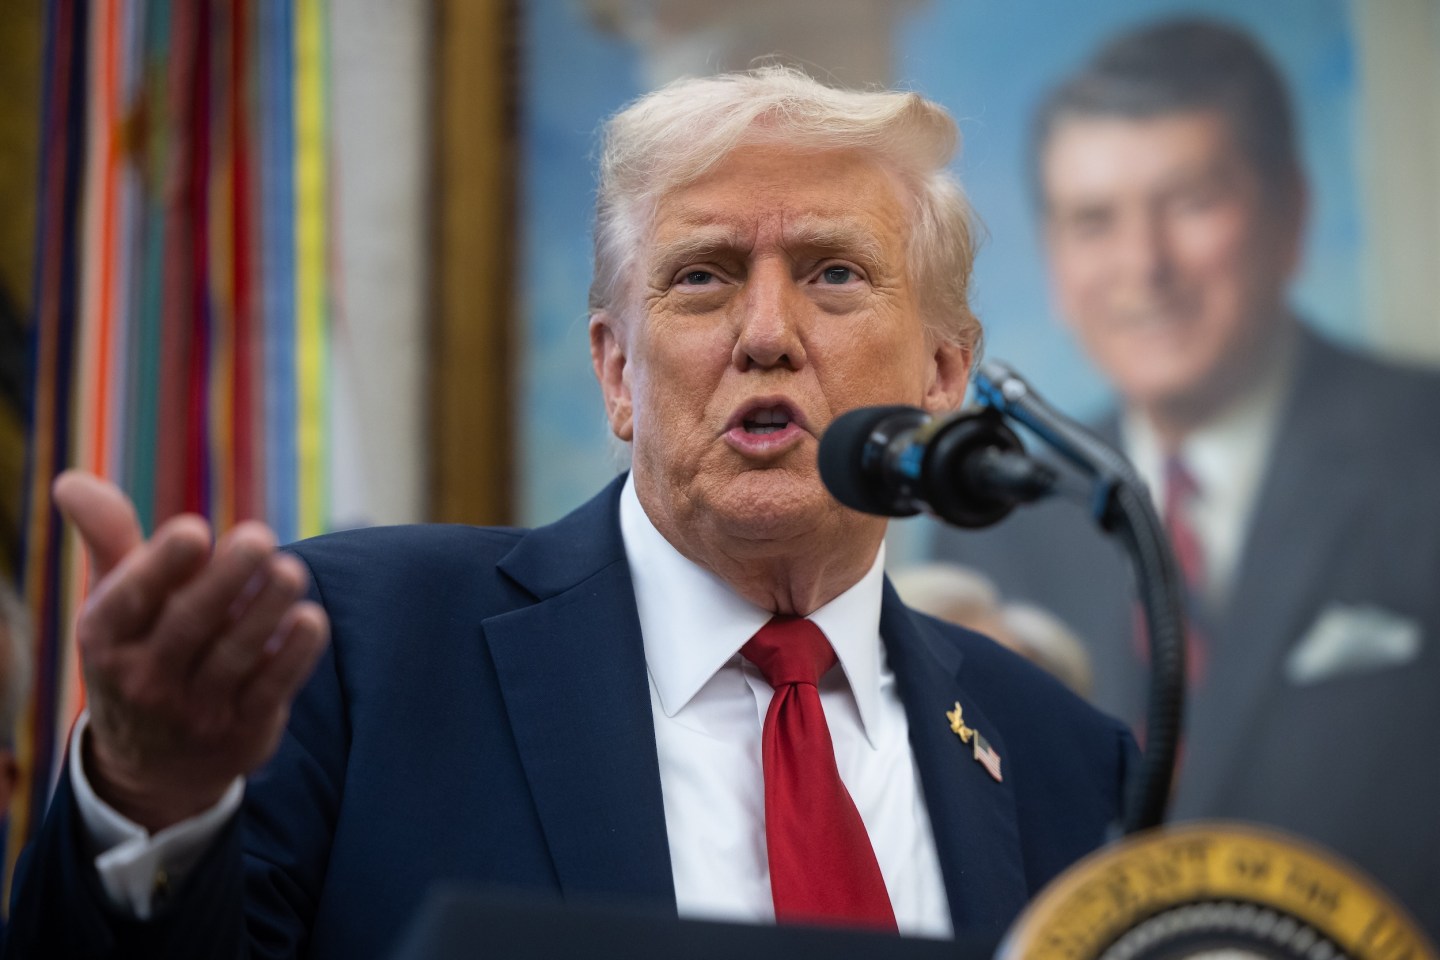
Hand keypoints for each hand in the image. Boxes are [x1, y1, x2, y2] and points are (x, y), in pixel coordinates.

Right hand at [54, 471, 329, 832]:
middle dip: (226, 578)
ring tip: (291, 571)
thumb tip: (71, 479)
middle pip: (189, 624)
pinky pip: (271, 689)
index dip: (161, 565)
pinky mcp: (242, 730)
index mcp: (106, 638)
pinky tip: (312, 619)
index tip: (194, 528)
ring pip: (235, 655)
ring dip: (267, 610)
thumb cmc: (140, 652)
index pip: (129, 600)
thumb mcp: (115, 604)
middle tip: (261, 536)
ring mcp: (194, 710)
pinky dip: (294, 655)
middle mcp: (145, 678)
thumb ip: (107, 540)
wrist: (157, 767)